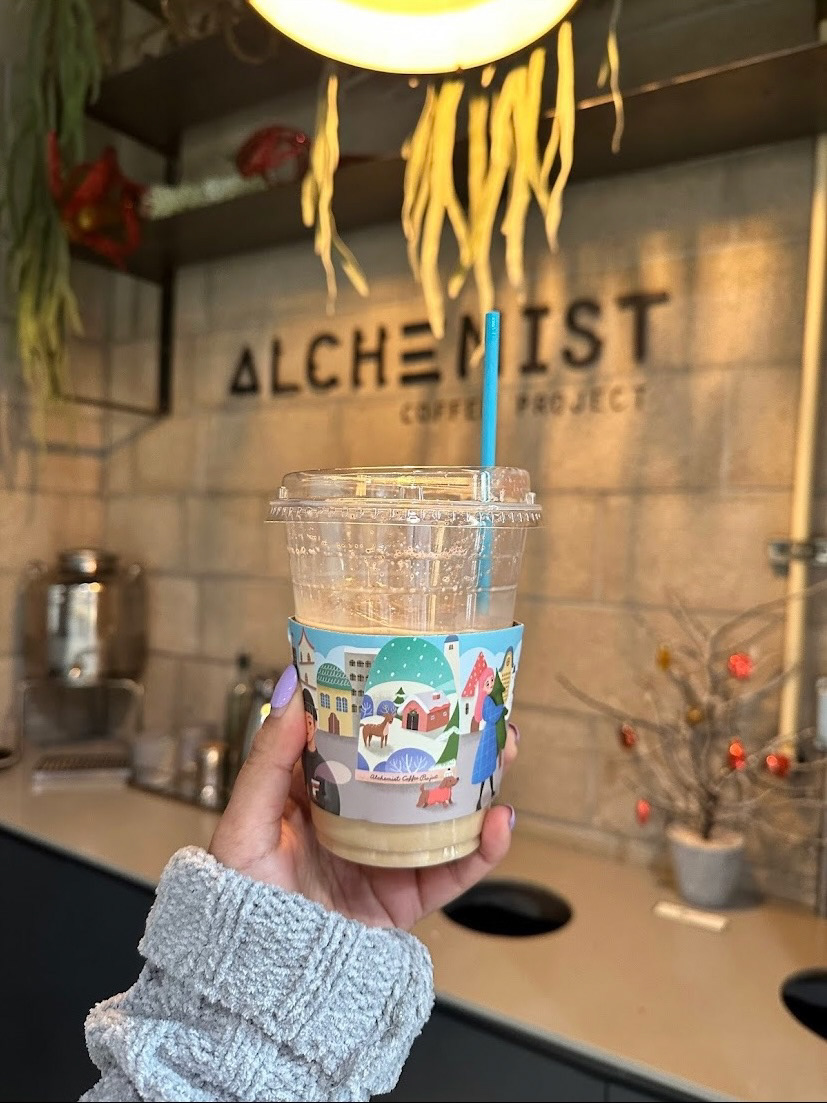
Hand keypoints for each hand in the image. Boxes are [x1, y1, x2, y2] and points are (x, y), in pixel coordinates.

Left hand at [210, 667, 518, 930]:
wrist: (253, 985)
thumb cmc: (237, 902)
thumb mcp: (245, 821)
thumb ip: (268, 758)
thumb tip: (292, 688)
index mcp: (314, 795)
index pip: (357, 738)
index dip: (387, 704)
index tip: (416, 669)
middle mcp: (356, 821)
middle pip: (412, 770)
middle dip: (450, 737)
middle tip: (479, 706)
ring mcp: (386, 859)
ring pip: (443, 812)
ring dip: (480, 781)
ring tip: (504, 749)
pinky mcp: (406, 899)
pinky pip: (453, 870)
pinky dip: (483, 849)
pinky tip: (500, 822)